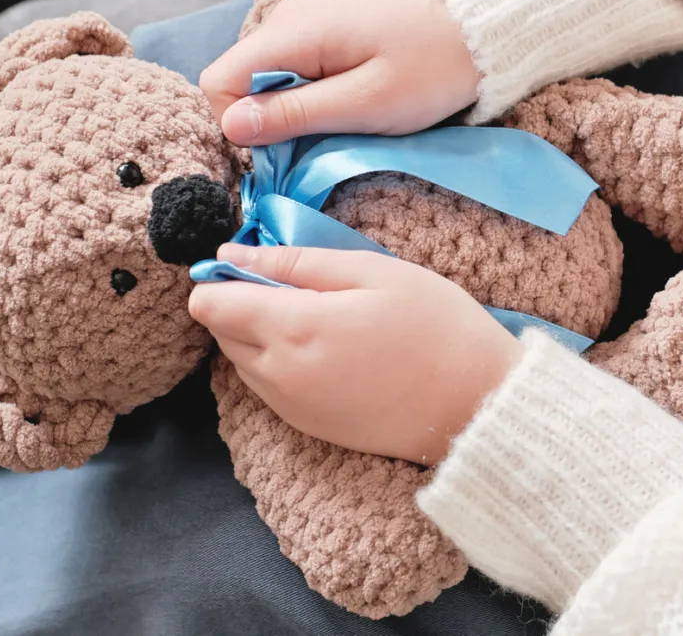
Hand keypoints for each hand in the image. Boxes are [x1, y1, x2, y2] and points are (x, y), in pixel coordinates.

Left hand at [188, 244, 522, 464]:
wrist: (474, 405)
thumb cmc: (434, 324)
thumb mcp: (372, 271)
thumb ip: (294, 262)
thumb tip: (229, 255)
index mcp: (291, 329)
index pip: (208, 304)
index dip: (226, 277)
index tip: (262, 264)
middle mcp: (276, 375)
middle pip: (220, 331)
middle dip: (244, 303)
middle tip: (305, 287)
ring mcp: (289, 407)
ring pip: (241, 360)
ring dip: (262, 334)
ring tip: (324, 317)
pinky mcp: (307, 427)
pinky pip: (267, 386)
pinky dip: (280, 362)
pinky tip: (331, 349)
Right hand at [199, 0, 478, 145]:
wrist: (479, 29)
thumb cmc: (431, 69)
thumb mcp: (366, 104)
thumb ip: (295, 114)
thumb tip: (231, 127)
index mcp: (294, 29)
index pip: (220, 81)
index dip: (241, 124)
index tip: (285, 148)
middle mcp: (289, 15)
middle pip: (242, 79)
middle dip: (270, 118)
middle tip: (325, 136)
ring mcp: (306, 15)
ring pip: (267, 75)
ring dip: (294, 107)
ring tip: (345, 116)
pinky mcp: (324, 24)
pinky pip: (294, 65)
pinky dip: (310, 90)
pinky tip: (350, 97)